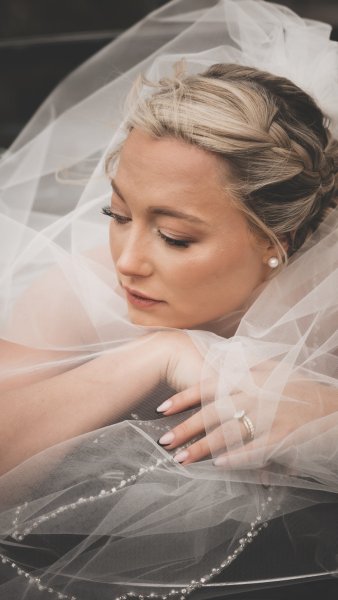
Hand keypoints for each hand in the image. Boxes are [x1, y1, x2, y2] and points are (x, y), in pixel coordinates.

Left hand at [157, 361, 337, 467]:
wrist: (332, 405)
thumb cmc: (297, 389)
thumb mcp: (270, 371)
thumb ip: (243, 371)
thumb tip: (215, 371)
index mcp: (249, 379)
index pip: (208, 387)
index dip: (184, 398)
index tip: (162, 409)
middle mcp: (255, 395)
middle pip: (212, 413)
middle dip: (185, 428)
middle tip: (164, 441)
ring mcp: (269, 416)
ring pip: (228, 433)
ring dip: (202, 448)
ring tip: (181, 459)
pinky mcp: (283, 436)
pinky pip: (255, 449)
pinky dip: (236, 457)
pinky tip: (218, 465)